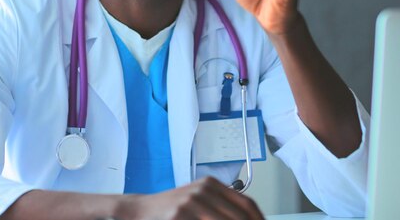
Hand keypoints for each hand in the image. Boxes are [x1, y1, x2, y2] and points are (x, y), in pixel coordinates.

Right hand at [118, 177, 263, 219]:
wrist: (140, 210)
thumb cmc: (173, 210)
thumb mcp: (199, 201)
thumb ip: (221, 208)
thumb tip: (251, 219)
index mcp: (211, 184)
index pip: (247, 203)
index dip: (259, 219)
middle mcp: (203, 189)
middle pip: (239, 216)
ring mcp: (190, 202)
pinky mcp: (179, 215)